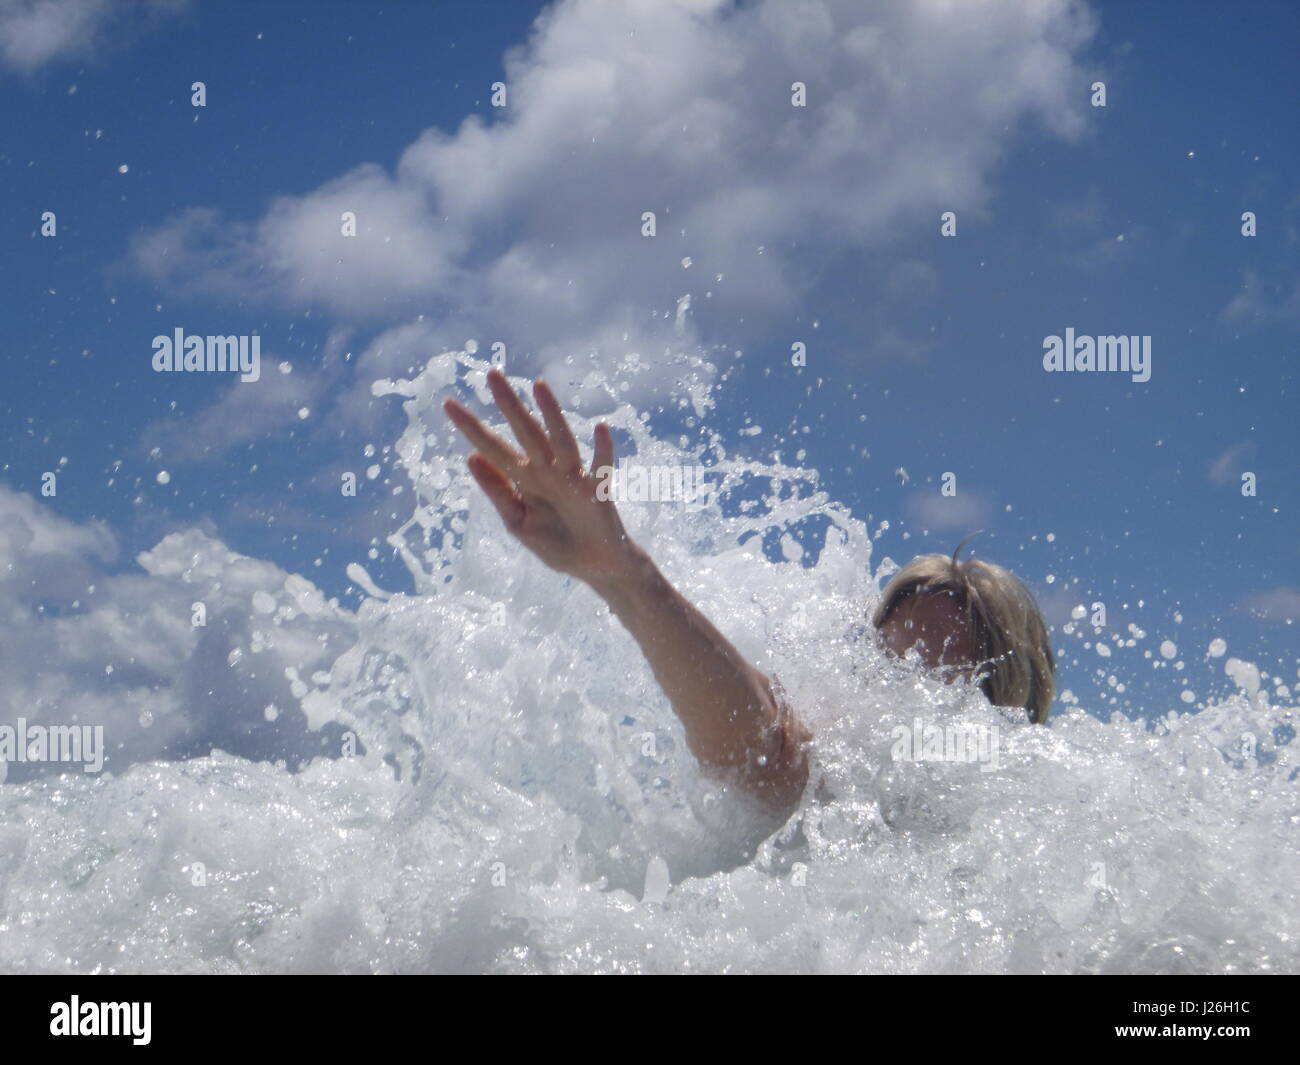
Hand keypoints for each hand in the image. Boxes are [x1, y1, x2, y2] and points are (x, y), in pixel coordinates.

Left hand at [444, 369, 637, 583]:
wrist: (594, 567)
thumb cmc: (556, 544)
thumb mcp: (518, 522)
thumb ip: (498, 492)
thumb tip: (472, 457)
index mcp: (524, 479)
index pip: (493, 448)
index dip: (472, 428)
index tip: (448, 404)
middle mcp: (547, 471)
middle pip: (525, 432)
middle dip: (509, 405)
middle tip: (491, 374)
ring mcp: (573, 478)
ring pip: (561, 440)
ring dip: (552, 414)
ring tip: (539, 386)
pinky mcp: (598, 492)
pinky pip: (602, 467)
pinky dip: (602, 449)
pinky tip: (600, 428)